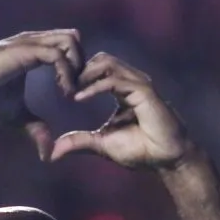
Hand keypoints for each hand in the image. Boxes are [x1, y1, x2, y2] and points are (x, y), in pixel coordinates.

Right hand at [0, 30, 83, 159]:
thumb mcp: (15, 116)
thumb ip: (34, 127)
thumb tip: (47, 153)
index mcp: (32, 52)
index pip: (67, 46)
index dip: (76, 68)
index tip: (73, 95)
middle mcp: (33, 42)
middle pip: (73, 38)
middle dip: (82, 64)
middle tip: (78, 92)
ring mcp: (29, 43)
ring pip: (70, 41)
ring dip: (78, 67)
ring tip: (71, 93)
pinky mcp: (24, 51)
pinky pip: (57, 55)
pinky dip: (67, 74)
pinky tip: (64, 94)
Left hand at [50, 53, 194, 168]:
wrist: (166, 160)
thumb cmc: (140, 151)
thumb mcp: (101, 144)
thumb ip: (79, 142)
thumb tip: (52, 152)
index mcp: (122, 89)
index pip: (97, 68)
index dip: (77, 75)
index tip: (59, 89)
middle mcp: (131, 82)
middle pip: (100, 59)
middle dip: (78, 70)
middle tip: (61, 86)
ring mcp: (138, 84)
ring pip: (107, 63)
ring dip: (84, 75)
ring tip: (68, 91)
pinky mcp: (144, 92)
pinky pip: (114, 81)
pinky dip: (94, 87)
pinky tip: (78, 98)